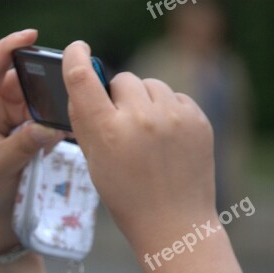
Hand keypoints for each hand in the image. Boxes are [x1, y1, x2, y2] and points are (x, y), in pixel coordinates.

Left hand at [0, 29, 64, 253]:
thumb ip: (26, 143)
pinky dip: (55, 120)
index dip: (8, 49)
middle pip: (19, 80)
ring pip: (34, 99)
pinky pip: (43, 118)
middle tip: (66, 81)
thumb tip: (54, 125)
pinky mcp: (23, 134)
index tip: (30, 36)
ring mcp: (8, 122)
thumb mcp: (0, 167)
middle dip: (41, 79)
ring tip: (69, 109)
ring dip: (51, 102)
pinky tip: (66, 128)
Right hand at [62, 41, 217, 250]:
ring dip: (144, 101)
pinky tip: (164, 137)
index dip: (76, 59)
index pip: (83, 79)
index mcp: (108, 132)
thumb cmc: (126, 195)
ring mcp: (173, 117)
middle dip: (118, 96)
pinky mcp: (197, 119)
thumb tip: (82, 87)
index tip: (77, 50)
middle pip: (123, 80)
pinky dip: (167, 110)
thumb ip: (85, 123)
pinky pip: (175, 97)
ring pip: (150, 85)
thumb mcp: (94, 162)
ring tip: (145, 133)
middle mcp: (141, 119)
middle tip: (120, 123)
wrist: (172, 221)